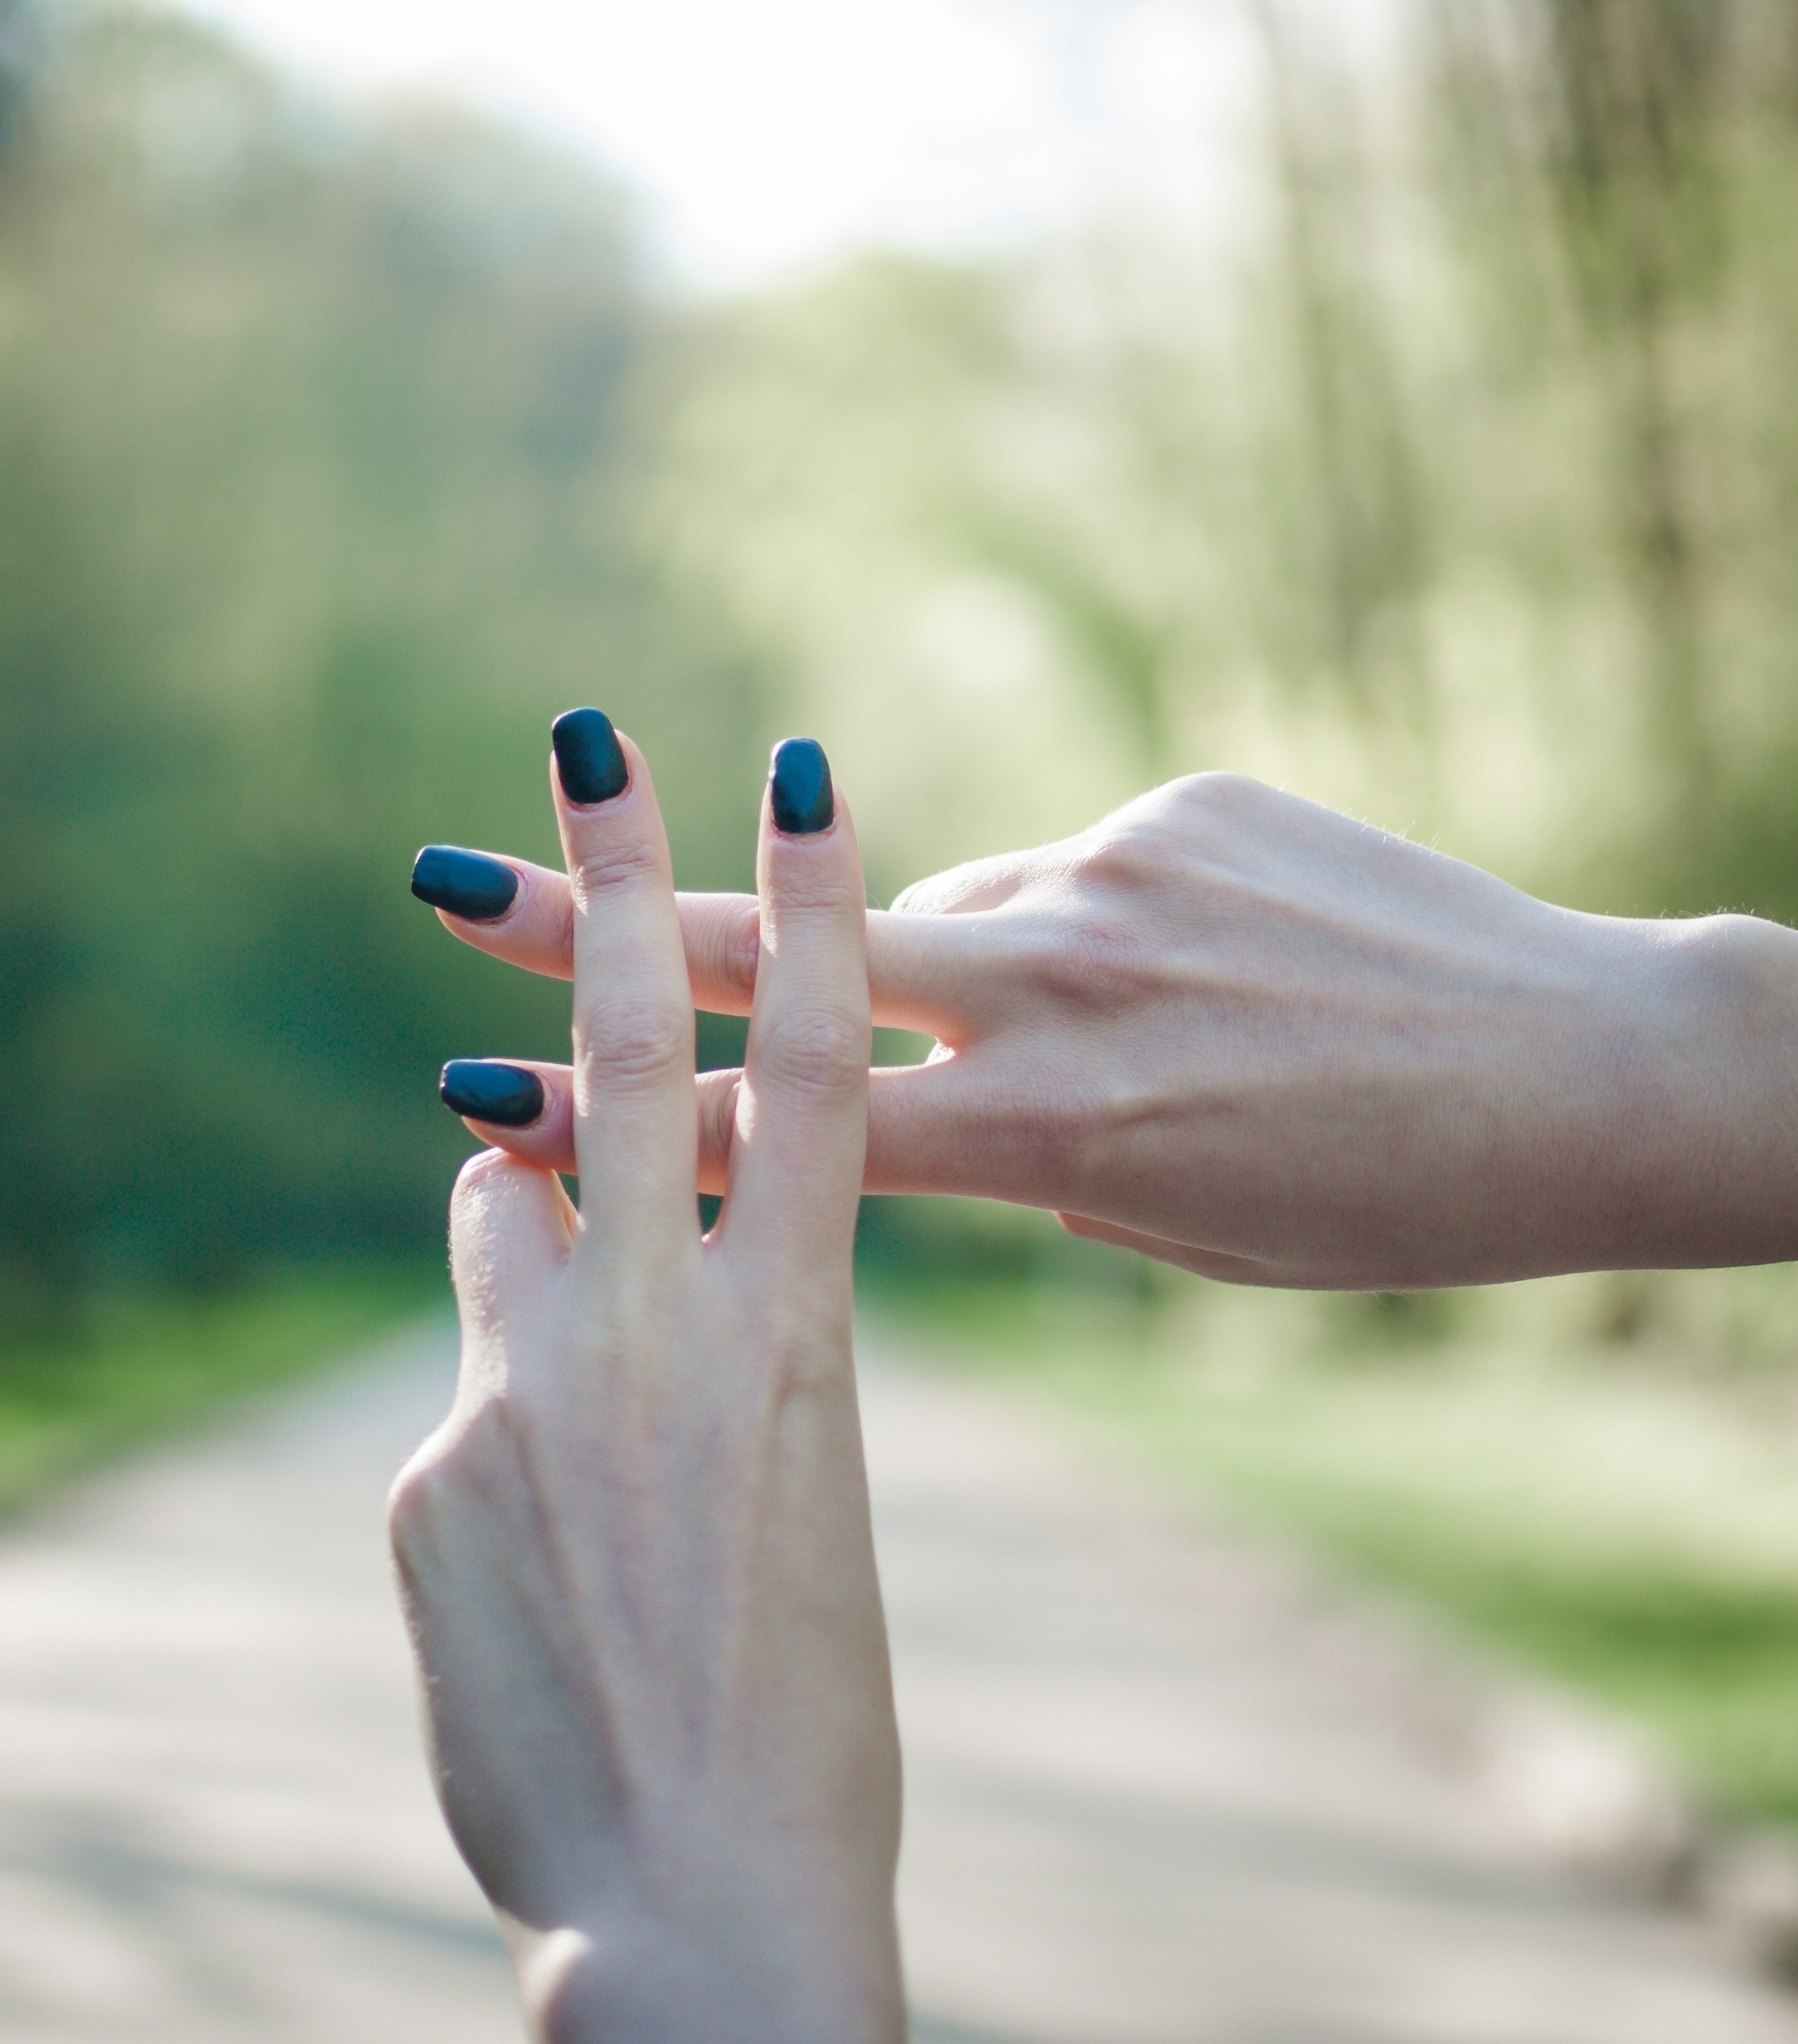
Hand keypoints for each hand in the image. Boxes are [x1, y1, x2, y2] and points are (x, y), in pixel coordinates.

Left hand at [391, 717, 908, 2043]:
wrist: (703, 1903)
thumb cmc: (804, 1707)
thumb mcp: (804, 1489)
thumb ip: (722, 1344)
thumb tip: (615, 1250)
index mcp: (799, 1333)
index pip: (813, 1069)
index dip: (811, 905)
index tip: (793, 766)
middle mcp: (655, 1327)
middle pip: (625, 1045)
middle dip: (612, 870)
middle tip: (586, 725)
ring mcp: (526, 1388)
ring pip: (501, 1204)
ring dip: (526, 1210)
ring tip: (583, 1351)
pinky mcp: (433, 1466)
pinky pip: (467, 1372)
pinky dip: (503, 1407)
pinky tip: (545, 1559)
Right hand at [415, 771, 1797, 1289]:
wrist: (1590, 1070)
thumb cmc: (1381, 1201)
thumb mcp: (1176, 1238)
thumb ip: (1024, 1162)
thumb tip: (924, 1086)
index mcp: (1048, 1135)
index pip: (782, 1120)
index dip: (620, 1108)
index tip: (475, 1078)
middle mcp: (1053, 986)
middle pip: (775, 955)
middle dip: (599, 918)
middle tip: (453, 873)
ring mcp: (1110, 878)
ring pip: (940, 907)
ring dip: (957, 965)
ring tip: (1125, 1031)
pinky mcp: (1175, 805)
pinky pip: (1065, 867)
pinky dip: (1088, 928)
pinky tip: (1215, 976)